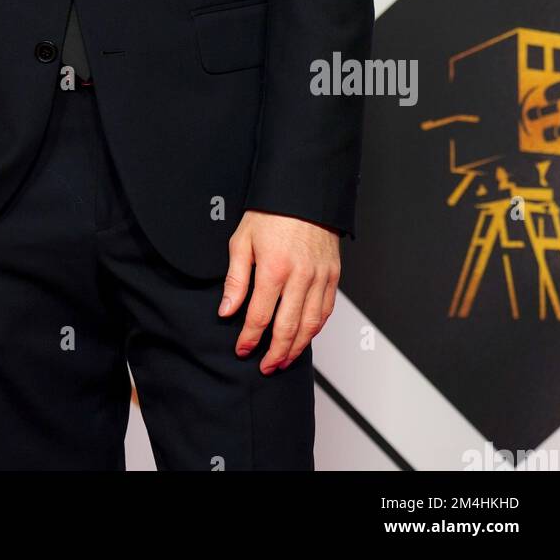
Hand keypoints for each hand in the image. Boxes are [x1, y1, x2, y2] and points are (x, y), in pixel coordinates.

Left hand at [218, 210, 340, 372]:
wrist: (303, 192)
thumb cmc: (270, 213)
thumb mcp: (242, 241)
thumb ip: (235, 280)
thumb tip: (226, 311)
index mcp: (274, 268)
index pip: (259, 316)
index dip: (249, 338)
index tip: (242, 349)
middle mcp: (300, 277)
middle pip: (288, 328)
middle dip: (274, 353)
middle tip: (265, 366)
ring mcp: (320, 278)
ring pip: (311, 325)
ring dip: (297, 348)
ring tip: (283, 360)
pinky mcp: (333, 276)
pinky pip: (326, 311)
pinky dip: (315, 329)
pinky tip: (305, 337)